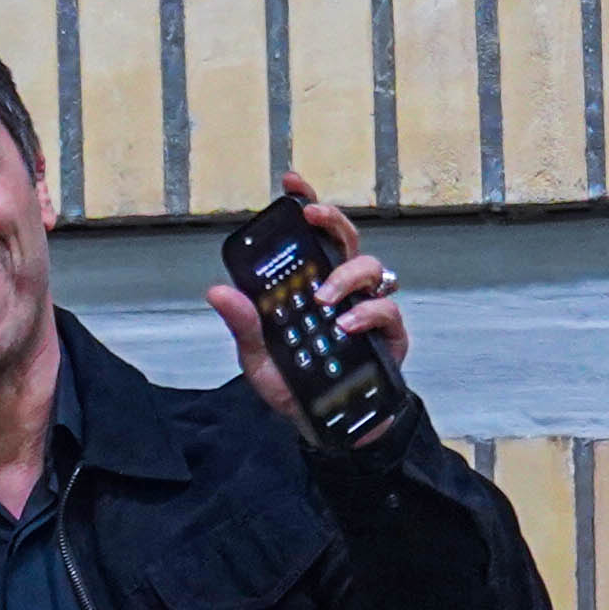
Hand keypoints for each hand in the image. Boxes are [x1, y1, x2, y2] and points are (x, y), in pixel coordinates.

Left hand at [196, 176, 411, 433]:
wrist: (328, 428)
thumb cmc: (296, 387)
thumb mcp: (259, 359)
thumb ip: (244, 326)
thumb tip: (218, 291)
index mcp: (310, 286)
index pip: (310, 237)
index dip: (306, 203)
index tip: (291, 181)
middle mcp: (341, 290)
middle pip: (346, 239)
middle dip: (330, 220)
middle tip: (312, 219)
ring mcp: (368, 308)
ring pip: (371, 267)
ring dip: (344, 276)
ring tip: (323, 301)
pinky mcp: (390, 334)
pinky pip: (386, 309)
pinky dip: (367, 312)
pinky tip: (346, 326)